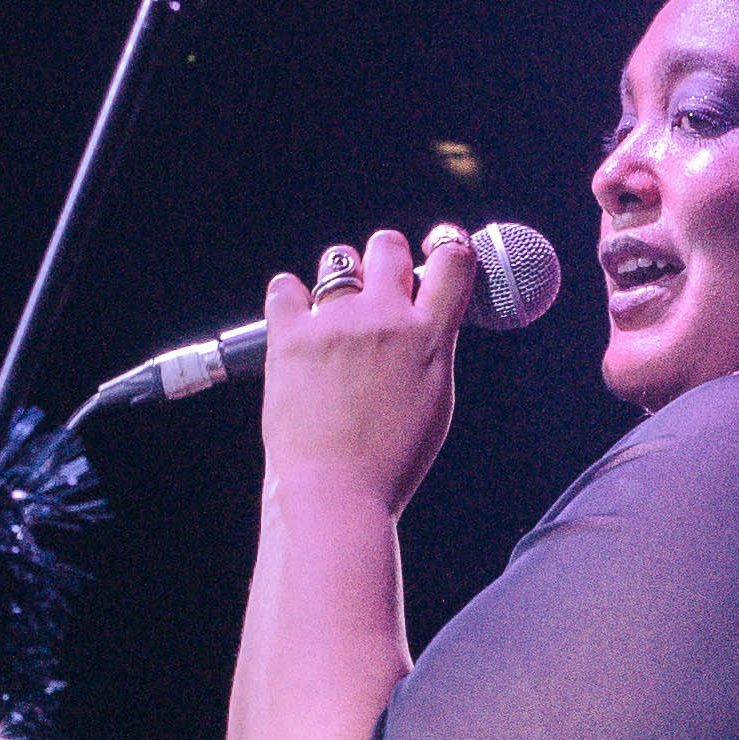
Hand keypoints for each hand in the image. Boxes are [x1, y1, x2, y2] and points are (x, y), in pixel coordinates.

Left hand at [253, 223, 474, 518]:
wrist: (337, 493)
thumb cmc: (388, 461)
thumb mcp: (434, 399)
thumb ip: (432, 348)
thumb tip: (426, 316)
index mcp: (429, 338)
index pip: (453, 260)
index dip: (448, 246)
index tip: (437, 249)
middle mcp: (385, 320)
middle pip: (387, 246)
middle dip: (384, 258)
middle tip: (377, 288)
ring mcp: (335, 325)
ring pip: (338, 262)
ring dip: (339, 279)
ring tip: (334, 316)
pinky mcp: (290, 337)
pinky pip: (285, 287)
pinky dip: (289, 297)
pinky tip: (295, 317)